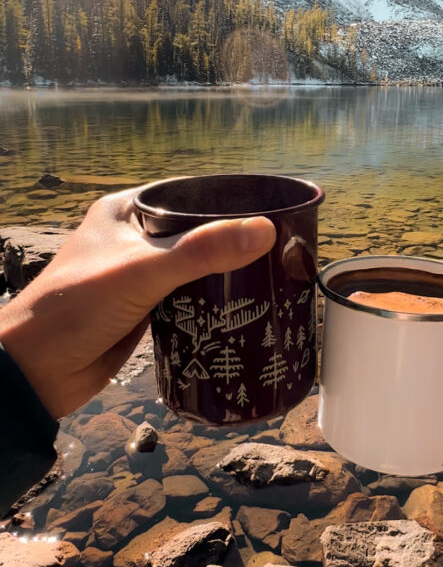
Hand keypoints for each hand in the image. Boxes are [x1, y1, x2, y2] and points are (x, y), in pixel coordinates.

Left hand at [0, 188, 274, 419]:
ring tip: (274, 276)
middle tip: (282, 249)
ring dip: (224, 274)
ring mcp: (139, 276)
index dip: (227, 199)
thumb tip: (265, 231)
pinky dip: (211, 302)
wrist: (35, 373)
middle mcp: (133, 238)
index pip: (187, 193)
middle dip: (233, 241)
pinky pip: (188, 298)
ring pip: (194, 268)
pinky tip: (244, 306)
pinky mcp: (145, 309)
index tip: (272, 209)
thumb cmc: (77, 307)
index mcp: (125, 211)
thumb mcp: (143, 272)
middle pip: (196, 232)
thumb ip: (202, 251)